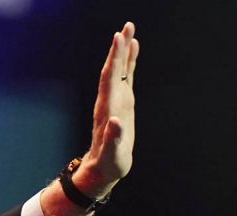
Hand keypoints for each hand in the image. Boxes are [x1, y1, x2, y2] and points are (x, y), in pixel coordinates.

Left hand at [74, 21, 139, 197]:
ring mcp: (116, 101)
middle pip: (114, 69)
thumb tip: (115, 122)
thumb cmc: (108, 164)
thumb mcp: (112, 154)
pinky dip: (130, 62)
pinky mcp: (123, 104)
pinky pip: (126, 78)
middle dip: (120, 48)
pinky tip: (133, 49)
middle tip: (127, 25)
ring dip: (124, 51)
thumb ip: (113, 138)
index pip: (110, 78)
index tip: (119, 39)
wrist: (103, 169)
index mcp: (107, 109)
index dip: (115, 59)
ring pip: (120, 70)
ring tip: (129, 30)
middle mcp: (110, 101)